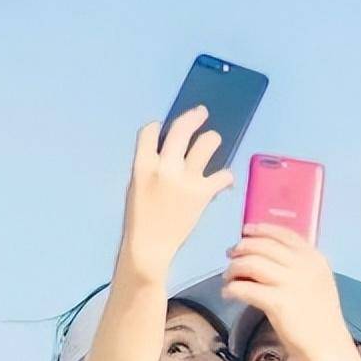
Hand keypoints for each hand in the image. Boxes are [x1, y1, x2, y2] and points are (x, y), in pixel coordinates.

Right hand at [117, 105, 234, 277]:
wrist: (149, 247)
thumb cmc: (140, 219)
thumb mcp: (136, 186)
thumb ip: (150, 166)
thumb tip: (169, 150)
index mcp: (142, 165)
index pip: (151, 131)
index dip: (159, 127)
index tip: (165, 129)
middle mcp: (165, 167)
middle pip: (181, 129)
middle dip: (194, 117)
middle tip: (201, 113)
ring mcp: (186, 179)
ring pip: (207, 144)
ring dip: (212, 140)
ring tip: (213, 141)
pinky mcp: (202, 193)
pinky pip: (222, 175)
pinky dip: (225, 176)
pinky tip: (224, 179)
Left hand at [221, 223, 356, 360]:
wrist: (327, 345)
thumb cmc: (320, 317)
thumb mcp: (317, 282)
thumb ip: (298, 267)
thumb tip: (263, 257)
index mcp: (313, 258)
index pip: (283, 234)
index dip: (261, 229)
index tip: (245, 231)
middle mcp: (303, 266)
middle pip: (262, 245)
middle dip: (241, 248)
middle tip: (230, 256)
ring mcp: (291, 283)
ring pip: (251, 263)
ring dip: (234, 268)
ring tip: (228, 278)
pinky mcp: (278, 302)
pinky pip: (245, 287)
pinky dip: (232, 288)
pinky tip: (229, 293)